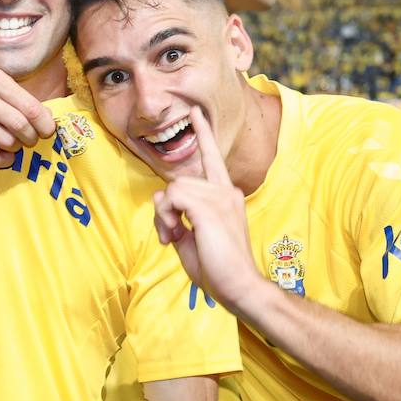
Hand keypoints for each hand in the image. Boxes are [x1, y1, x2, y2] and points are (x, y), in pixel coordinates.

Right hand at [0, 65, 54, 168]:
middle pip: (21, 127)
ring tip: (15, 142)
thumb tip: (47, 119)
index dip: (45, 124)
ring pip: (8, 143)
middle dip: (33, 137)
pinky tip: (4, 154)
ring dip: (18, 147)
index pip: (31, 108)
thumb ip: (21, 97)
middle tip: (31, 137)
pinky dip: (3, 160)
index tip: (47, 130)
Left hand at [153, 107, 264, 312]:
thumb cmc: (218, 268)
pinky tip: (172, 234)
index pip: (213, 159)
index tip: (195, 112)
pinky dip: (165, 215)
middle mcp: (225, 191)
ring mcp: (220, 198)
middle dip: (164, 208)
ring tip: (172, 237)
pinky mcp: (210, 208)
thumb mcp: (191, 237)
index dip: (204, 134)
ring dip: (163, 214)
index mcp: (225, 196)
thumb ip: (177, 216)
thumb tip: (161, 199)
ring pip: (173, 188)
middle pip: (178, 181)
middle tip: (168, 235)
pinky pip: (172, 196)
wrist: (239, 287)